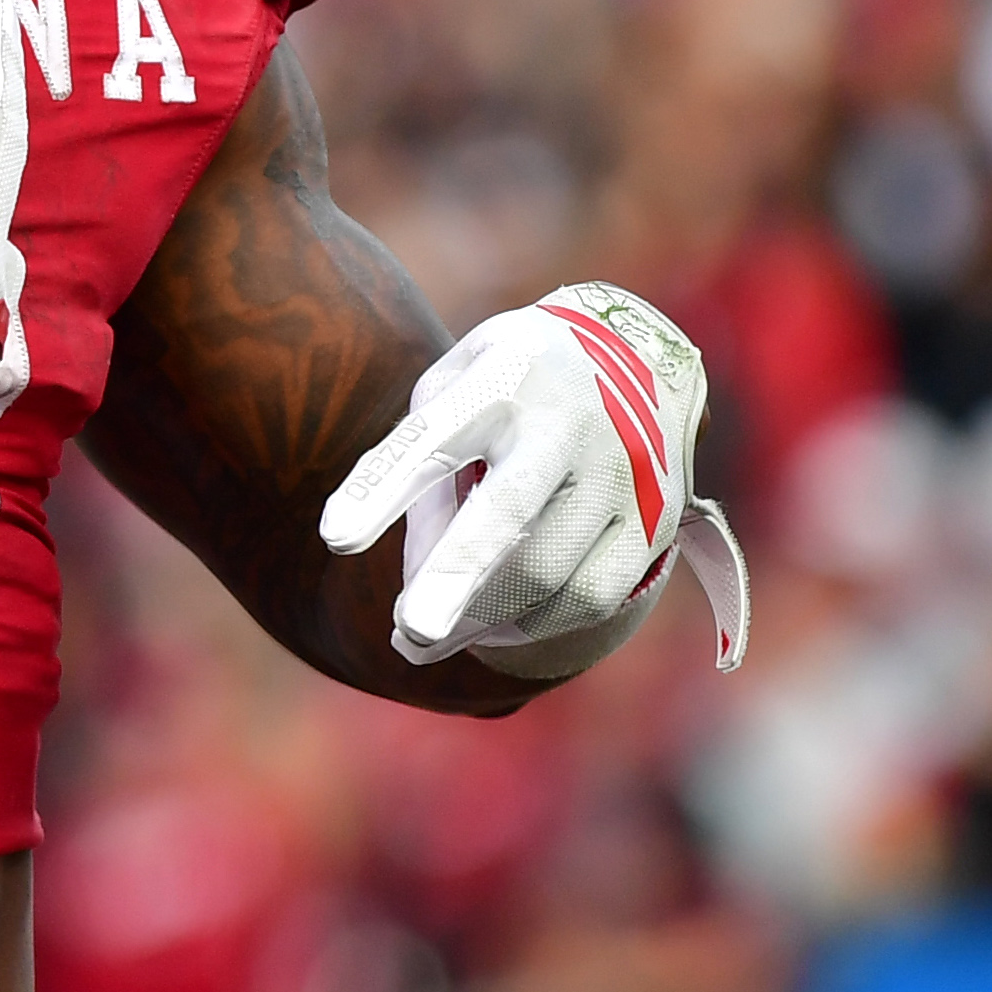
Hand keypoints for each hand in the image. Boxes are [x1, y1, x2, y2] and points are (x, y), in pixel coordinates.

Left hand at [316, 283, 749, 677]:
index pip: (435, 437)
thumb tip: (416, 587)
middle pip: (510, 513)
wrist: (635, 353)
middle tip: (409, 632)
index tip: (334, 537)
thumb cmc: (509, 384)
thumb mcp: (452, 393)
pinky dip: (536, 624)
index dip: (384, 489)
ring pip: (550, 572)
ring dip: (483, 620)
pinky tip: (493, 627)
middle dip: (457, 576)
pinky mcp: (656, 520)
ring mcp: (622, 474)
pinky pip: (594, 595)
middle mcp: (569, 425)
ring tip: (427, 639)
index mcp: (503, 378)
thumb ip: (423, 477)